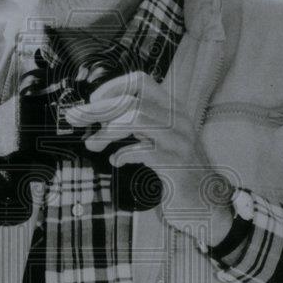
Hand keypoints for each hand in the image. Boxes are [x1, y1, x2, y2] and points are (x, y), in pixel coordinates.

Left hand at [64, 70, 234, 238]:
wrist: (207, 201)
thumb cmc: (177, 169)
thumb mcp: (158, 140)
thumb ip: (137, 125)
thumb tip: (100, 116)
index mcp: (171, 109)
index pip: (141, 81)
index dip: (113, 87)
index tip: (93, 102)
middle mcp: (177, 119)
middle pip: (132, 101)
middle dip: (98, 109)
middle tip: (75, 118)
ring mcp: (179, 141)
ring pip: (136, 119)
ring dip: (107, 132)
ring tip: (93, 145)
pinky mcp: (177, 164)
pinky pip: (144, 150)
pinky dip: (124, 154)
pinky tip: (116, 161)